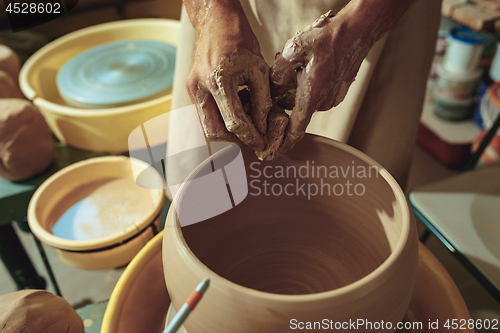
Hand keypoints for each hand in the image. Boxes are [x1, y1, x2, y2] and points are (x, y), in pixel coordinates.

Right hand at [184, 1, 271, 150]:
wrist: (215, 21)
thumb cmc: (239, 39)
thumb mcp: (259, 69)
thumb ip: (262, 100)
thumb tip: (263, 126)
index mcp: (218, 80)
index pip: (234, 122)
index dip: (250, 137)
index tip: (261, 143)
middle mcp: (200, 88)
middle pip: (215, 131)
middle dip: (235, 139)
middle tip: (253, 138)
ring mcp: (192, 90)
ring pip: (206, 126)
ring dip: (226, 131)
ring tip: (246, 125)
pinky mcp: (191, 90)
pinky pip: (204, 115)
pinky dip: (220, 120)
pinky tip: (235, 112)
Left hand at [270, 10, 370, 153]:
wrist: (357, 30)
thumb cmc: (329, 38)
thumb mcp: (294, 49)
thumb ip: (279, 70)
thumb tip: (273, 84)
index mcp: (312, 96)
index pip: (295, 129)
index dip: (283, 143)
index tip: (272, 153)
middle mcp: (324, 102)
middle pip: (296, 109)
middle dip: (285, 99)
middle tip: (281, 79)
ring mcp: (332, 98)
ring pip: (306, 100)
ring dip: (298, 89)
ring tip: (299, 66)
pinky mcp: (338, 91)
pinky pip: (317, 94)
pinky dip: (309, 84)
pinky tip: (310, 66)